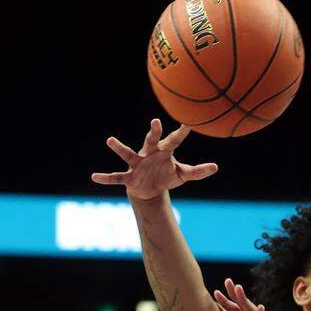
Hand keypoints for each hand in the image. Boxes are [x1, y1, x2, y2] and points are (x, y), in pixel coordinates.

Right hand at [91, 118, 217, 199]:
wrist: (150, 189)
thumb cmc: (166, 176)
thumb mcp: (183, 175)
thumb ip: (198, 172)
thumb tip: (216, 167)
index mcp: (163, 151)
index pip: (174, 140)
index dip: (181, 133)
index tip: (189, 123)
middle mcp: (148, 154)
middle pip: (151, 140)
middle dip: (153, 132)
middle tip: (155, 121)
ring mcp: (137, 164)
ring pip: (127, 153)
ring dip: (119, 147)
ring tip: (109, 139)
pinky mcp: (129, 177)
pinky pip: (116, 176)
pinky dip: (106, 178)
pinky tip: (94, 177)